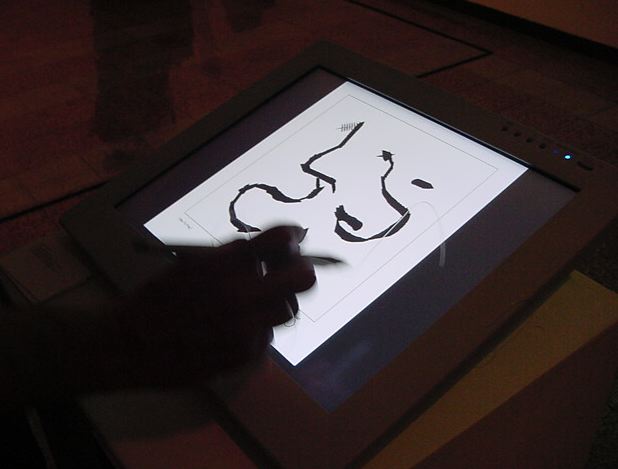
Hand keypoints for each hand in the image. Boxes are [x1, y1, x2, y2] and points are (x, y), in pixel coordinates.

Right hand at [106, 225, 315, 387]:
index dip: (290, 238)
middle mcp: (245, 295)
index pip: (283, 240)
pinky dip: (256, 327)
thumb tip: (268, 248)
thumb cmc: (155, 298)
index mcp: (228, 264)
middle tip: (284, 271)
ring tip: (250, 302)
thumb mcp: (193, 263)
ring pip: (287, 310)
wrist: (129, 344)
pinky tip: (232, 327)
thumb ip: (233, 255)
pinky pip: (266, 335)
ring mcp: (248, 328)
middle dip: (298, 271)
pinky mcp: (245, 354)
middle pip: (303, 278)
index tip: (289, 241)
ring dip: (276, 301)